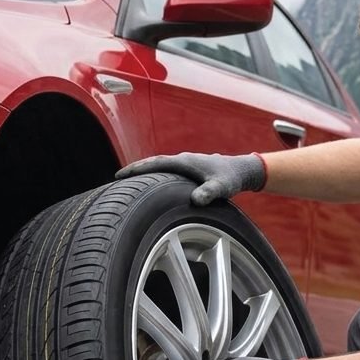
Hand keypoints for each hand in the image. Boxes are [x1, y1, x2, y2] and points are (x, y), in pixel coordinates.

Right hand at [114, 152, 265, 205]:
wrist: (242, 170)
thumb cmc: (231, 179)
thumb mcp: (221, 188)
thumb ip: (209, 193)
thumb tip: (196, 200)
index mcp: (184, 162)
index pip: (154, 163)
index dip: (136, 169)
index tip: (120, 175)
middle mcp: (182, 159)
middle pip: (152, 163)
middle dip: (134, 170)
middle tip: (117, 179)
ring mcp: (184, 163)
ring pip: (158, 165)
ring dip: (143, 171)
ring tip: (128, 181)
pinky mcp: (187, 168)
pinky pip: (165, 169)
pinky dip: (154, 173)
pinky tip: (150, 183)